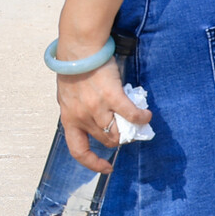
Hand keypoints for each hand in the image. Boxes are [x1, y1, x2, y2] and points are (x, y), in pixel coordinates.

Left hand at [55, 55, 147, 173]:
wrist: (79, 48)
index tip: (106, 167)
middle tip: (125, 130)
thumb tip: (90, 121)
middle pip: (105, 140)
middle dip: (116, 138)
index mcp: (69, 117)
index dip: (92, 163)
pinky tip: (146, 115)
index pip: (78, 150)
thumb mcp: (68, 96)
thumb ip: (77, 110)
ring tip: (137, 124)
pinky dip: (141, 117)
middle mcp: (82, 116)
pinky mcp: (112, 96)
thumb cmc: (72, 69)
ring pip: (118, 132)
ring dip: (129, 130)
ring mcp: (97, 108)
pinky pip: (131, 115)